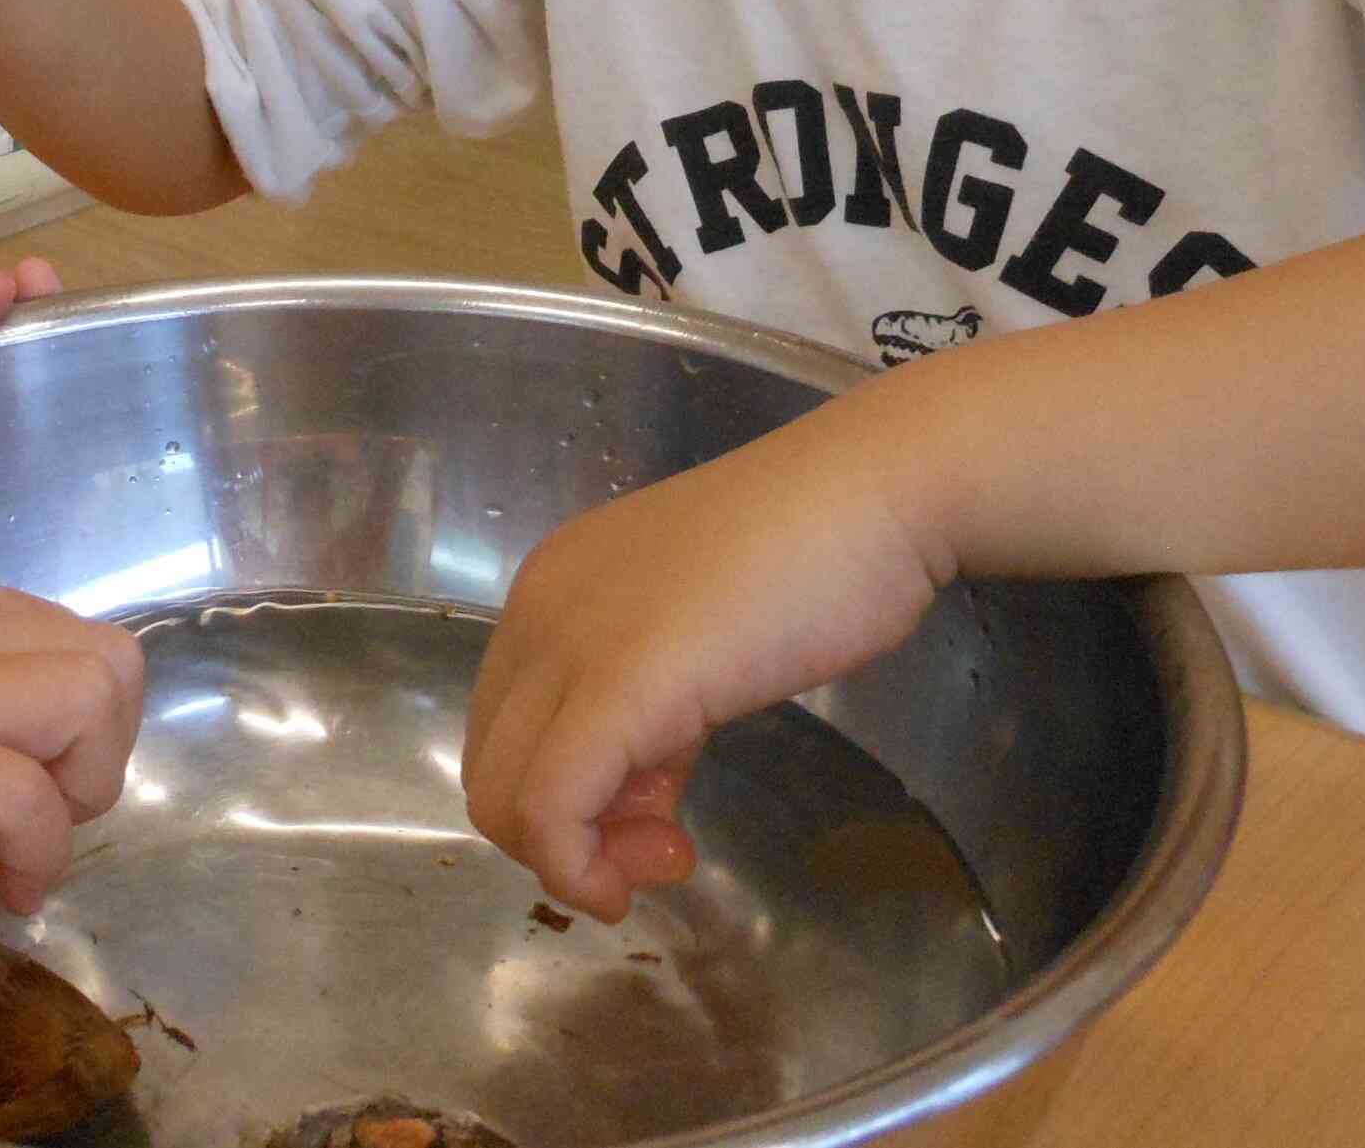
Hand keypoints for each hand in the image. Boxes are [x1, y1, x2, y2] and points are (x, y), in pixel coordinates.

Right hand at [0, 483, 144, 913]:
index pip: (75, 635)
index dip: (82, 715)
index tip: (37, 774)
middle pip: (114, 669)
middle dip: (106, 755)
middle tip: (42, 815)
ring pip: (89, 711)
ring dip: (80, 803)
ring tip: (19, 854)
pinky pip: (17, 802)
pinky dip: (32, 856)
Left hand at [462, 412, 951, 921]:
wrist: (872, 495)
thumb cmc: (814, 554)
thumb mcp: (701, 642)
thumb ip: (653, 708)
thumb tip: (641, 787)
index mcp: (551, 590)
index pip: (506, 726)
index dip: (565, 797)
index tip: (657, 811)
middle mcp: (537, 610)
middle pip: (492, 769)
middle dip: (567, 838)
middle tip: (664, 841)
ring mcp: (569, 643)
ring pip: (503, 798)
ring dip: (578, 858)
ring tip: (671, 847)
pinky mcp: (616, 685)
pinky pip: (550, 808)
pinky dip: (580, 869)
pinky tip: (651, 871)